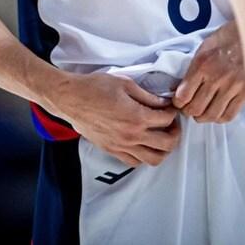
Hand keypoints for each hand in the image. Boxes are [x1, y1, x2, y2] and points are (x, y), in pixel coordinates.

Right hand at [46, 72, 180, 166]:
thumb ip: (147, 95)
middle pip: (167, 144)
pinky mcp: (111, 150)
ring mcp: (121, 146)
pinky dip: (144, 156)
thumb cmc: (93, 87)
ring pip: (154, 159)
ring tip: (161, 137)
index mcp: (136, 117)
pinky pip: (135, 162)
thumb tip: (163, 102)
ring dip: (163, 149)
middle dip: (175, 133)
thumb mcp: (124, 83)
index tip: (171, 107)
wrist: (70, 98)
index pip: (166, 119)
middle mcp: (131, 135)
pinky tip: (143, 144)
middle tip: (172, 124)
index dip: (173, 112)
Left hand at [175, 22, 244, 123]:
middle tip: (189, 108)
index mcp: (202, 64)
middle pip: (195, 108)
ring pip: (211, 115)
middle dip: (189, 112)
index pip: (183, 95)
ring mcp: (232, 87)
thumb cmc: (229, 37)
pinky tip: (218, 112)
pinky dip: (220, 117)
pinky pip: (229, 114)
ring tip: (202, 112)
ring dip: (204, 117)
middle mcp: (216, 78)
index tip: (179, 102)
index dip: (178, 103)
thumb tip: (180, 86)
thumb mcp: (205, 46)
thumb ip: (193, 67)